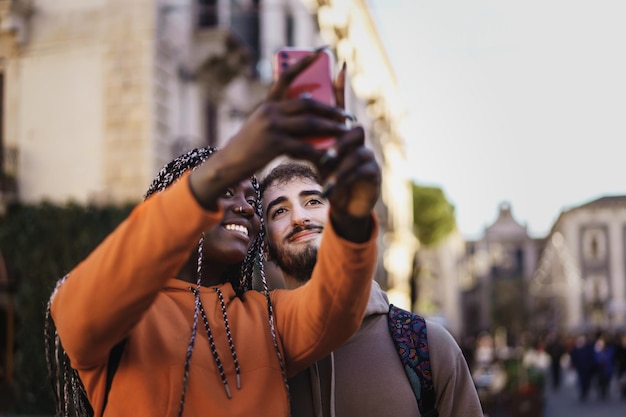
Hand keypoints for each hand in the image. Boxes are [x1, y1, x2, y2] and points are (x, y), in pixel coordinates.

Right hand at [189, 49, 349, 208]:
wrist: (231, 162)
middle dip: (331, 109)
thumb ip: (282, 116)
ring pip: (310, 123)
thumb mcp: (262, 123)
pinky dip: (319, 152)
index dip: (304, 63)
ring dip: (330, 127)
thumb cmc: (250, 145)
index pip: (286, 76)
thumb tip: (309, 108)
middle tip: (346, 115)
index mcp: (268, 103)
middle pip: (308, 104)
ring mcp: (272, 127)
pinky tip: (329, 156)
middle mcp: (270, 111)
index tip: (321, 52)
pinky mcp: (275, 144)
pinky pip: (304, 147)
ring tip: (344, 132)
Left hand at [316, 126, 380, 241]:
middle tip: (324, 159)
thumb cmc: (332, 182)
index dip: (332, 123)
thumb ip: (313, 154)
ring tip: (325, 185)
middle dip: (341, 143)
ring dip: (340, 171)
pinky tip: (331, 191)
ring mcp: (369, 158)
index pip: (343, 123)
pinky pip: (362, 172)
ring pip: (357, 156)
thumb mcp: (321, 168)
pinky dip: (345, 182)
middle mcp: (360, 144)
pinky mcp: (375, 174)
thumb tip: (293, 145)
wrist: (346, 207)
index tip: (313, 132)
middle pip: (357, 131)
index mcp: (347, 139)